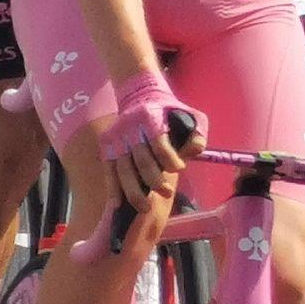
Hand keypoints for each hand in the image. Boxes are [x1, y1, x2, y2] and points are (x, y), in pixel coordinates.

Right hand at [99, 70, 207, 211]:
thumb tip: (196, 150)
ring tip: (145, 208)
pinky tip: (118, 205)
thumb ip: (197, 132)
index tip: (180, 168)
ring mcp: (116, 138)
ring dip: (134, 191)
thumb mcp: (190, 114)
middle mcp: (130, 128)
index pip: (159, 143)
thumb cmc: (170, 111)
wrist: (139, 96)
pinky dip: (113, 188)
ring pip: (123, 169)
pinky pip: (109, 171)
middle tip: (167, 193)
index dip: (170, 159)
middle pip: (141, 160)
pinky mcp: (107, 146)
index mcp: (150, 117)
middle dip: (154, 180)